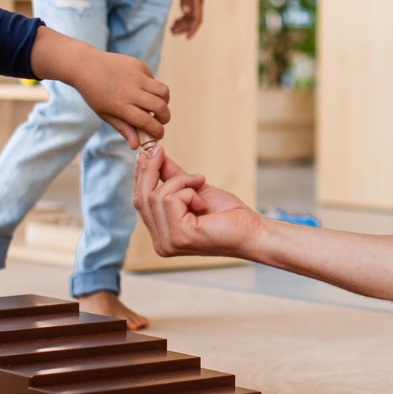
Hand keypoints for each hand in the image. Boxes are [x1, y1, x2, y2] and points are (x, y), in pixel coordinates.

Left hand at [67, 50, 169, 147]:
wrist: (85, 66)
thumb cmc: (94, 93)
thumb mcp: (105, 114)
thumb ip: (123, 128)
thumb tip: (137, 145)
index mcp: (120, 106)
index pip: (147, 121)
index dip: (157, 131)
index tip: (159, 135)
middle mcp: (130, 90)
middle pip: (160, 107)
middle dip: (165, 118)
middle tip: (161, 121)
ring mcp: (136, 76)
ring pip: (163, 91)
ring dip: (165, 101)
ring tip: (157, 105)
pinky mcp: (139, 65)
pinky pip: (153, 79)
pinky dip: (152, 88)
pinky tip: (141, 88)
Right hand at [133, 147, 263, 256]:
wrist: (252, 230)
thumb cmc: (228, 215)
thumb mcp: (195, 189)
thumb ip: (172, 177)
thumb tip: (155, 155)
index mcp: (161, 236)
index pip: (140, 202)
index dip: (141, 175)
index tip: (147, 151)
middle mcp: (161, 244)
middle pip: (142, 199)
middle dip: (150, 170)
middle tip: (159, 150)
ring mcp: (168, 243)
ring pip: (157, 196)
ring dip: (181, 182)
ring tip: (199, 184)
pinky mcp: (180, 236)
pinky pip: (172, 199)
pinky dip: (189, 191)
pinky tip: (202, 201)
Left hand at [172, 0, 202, 38]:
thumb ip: (185, 0)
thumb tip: (186, 12)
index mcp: (197, 3)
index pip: (197, 20)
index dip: (192, 29)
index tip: (186, 38)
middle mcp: (197, 4)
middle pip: (192, 21)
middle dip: (183, 28)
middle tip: (172, 32)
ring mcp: (193, 2)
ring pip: (189, 18)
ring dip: (181, 24)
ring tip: (172, 29)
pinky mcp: (189, 0)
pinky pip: (187, 13)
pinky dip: (181, 18)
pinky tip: (175, 21)